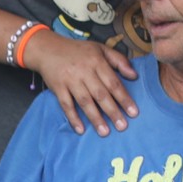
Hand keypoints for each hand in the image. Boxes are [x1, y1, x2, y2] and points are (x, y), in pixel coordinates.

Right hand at [23, 34, 137, 135]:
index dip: (124, 98)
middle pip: (100, 94)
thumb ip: (119, 60)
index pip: (113, 83)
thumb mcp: (100, 48)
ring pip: (85, 101)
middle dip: (112, 111)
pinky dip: (73, 117)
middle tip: (122, 126)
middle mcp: (84, 71)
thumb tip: (135, 75)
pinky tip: (80, 129)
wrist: (48, 48)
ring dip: (95, 118)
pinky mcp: (57, 88)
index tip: (133, 112)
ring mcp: (70, 80)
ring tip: (105, 132)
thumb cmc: (78, 50)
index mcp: (97, 61)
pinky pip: (66, 104)